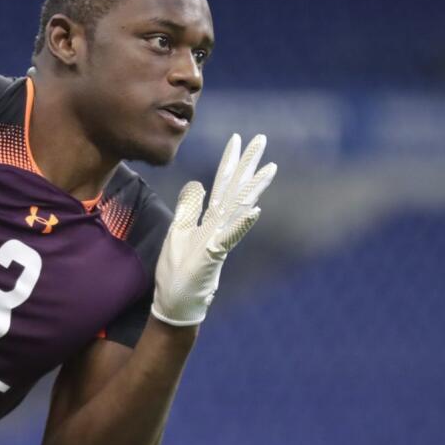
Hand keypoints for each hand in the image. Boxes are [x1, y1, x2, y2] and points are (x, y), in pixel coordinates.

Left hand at [152, 133, 276, 325]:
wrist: (176, 305)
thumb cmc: (178, 273)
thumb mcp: (177, 233)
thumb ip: (188, 209)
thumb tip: (196, 184)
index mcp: (208, 220)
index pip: (220, 184)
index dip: (228, 161)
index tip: (237, 139)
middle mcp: (218, 227)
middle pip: (234, 189)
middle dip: (247, 164)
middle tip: (261, 139)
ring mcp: (218, 241)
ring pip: (237, 209)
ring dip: (252, 188)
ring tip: (268, 168)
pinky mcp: (213, 257)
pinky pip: (229, 237)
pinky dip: (242, 224)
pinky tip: (255, 210)